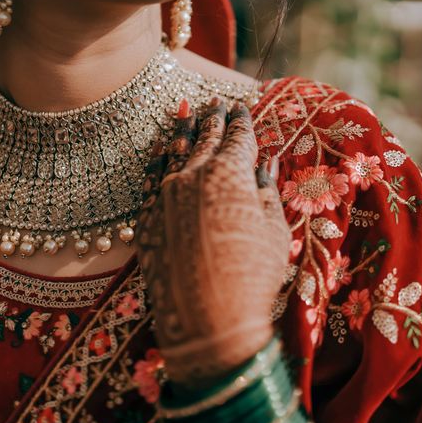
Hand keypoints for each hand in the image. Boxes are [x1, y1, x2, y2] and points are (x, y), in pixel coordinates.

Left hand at [136, 98, 289, 386]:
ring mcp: (165, 195)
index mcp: (230, 172)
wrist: (206, 320)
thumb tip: (267, 163)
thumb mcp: (273, 230)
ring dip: (182, 131)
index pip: (237, 136)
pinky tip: (161, 150)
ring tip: (185, 112)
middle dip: (211, 119)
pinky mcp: (148, 217)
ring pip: (173, 153)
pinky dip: (159, 159)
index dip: (241, 119)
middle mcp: (193, 175)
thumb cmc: (253, 276)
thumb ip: (266, 190)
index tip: (243, 105)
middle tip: (215, 102)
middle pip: (203, 138)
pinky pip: (152, 177)